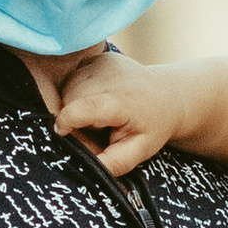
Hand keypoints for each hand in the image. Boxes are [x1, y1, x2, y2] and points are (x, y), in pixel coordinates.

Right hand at [49, 45, 172, 179]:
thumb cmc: (151, 128)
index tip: (60, 133)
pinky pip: (73, 77)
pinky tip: (95, 98)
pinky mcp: (98, 57)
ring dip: (73, 104)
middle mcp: (111, 76)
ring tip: (97, 114)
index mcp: (122, 101)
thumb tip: (86, 170)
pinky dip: (77, 91)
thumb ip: (113, 163)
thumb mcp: (138, 152)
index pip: (83, 107)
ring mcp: (104, 63)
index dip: (66, 120)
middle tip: (95, 128)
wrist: (167, 96)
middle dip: (73, 117)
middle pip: (70, 99)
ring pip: (68, 87)